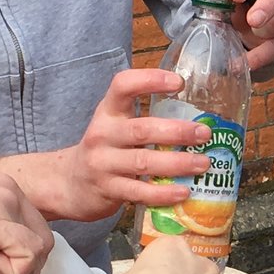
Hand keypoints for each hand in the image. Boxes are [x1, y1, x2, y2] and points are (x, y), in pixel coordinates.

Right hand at [0, 174, 52, 273]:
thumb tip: (6, 255)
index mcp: (1, 186)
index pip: (35, 232)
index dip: (11, 257)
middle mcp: (6, 189)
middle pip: (43, 244)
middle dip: (14, 266)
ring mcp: (0, 203)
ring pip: (39, 253)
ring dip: (6, 272)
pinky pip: (27, 259)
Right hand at [22, 68, 212, 221]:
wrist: (69, 184)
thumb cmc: (106, 151)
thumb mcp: (115, 127)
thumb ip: (146, 120)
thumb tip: (197, 119)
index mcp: (108, 112)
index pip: (123, 86)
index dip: (149, 80)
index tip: (178, 82)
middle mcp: (103, 134)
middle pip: (141, 129)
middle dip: (176, 131)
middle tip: (204, 133)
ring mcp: (103, 163)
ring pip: (143, 162)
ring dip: (177, 163)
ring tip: (203, 163)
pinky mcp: (107, 190)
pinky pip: (139, 192)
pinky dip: (162, 193)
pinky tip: (183, 192)